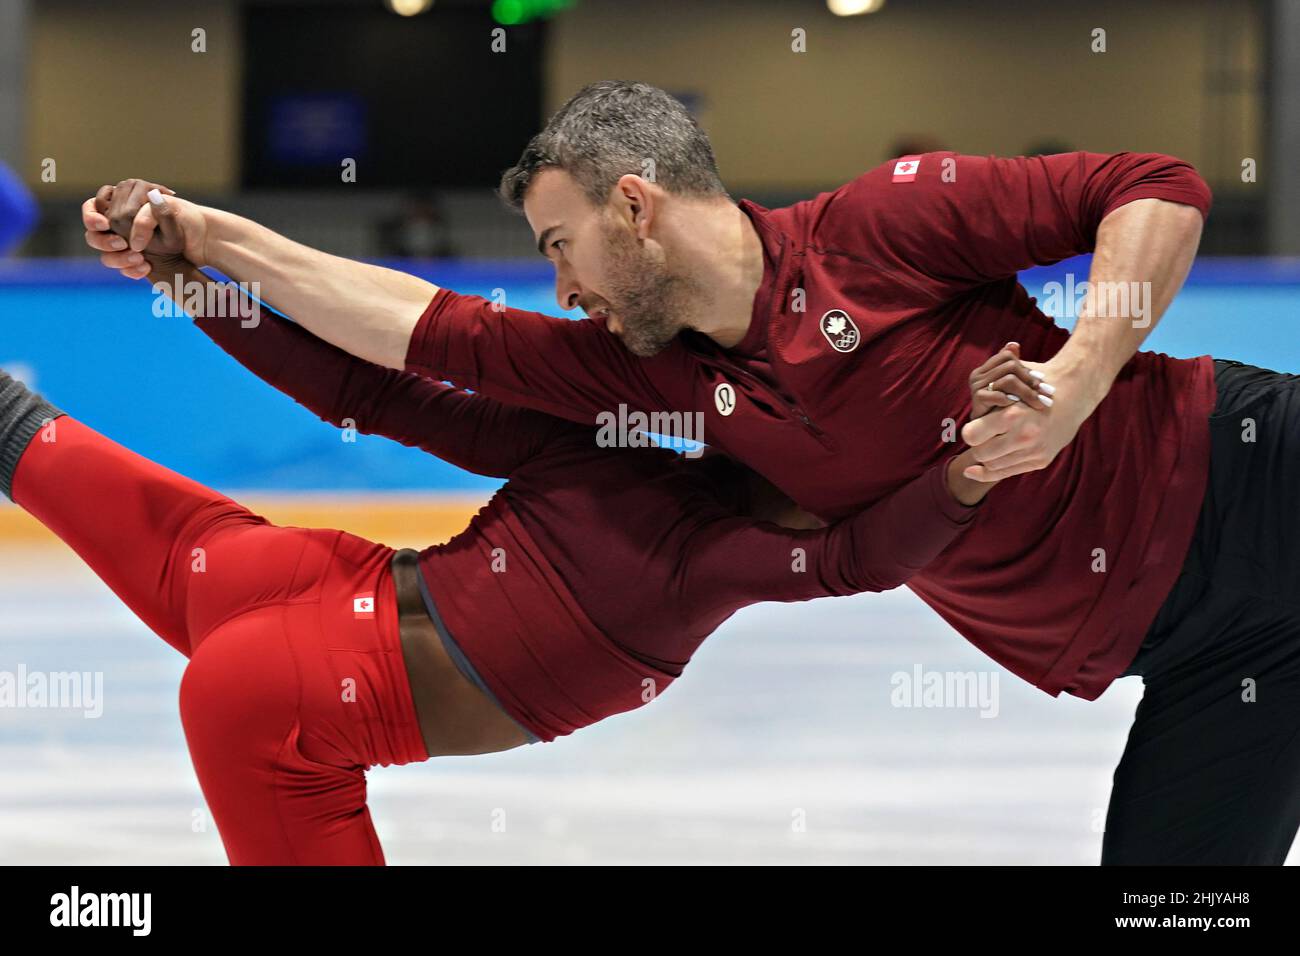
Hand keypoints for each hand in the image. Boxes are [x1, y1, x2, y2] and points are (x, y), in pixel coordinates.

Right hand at [82, 179, 208, 278]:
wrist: (187, 249)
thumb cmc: (178, 225)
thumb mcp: (171, 215)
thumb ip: (159, 206)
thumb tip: (152, 195)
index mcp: (119, 204)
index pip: (93, 206)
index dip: (92, 216)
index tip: (105, 224)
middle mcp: (114, 224)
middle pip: (92, 234)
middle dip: (104, 241)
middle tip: (122, 243)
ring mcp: (118, 243)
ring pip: (104, 255)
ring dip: (118, 258)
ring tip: (139, 258)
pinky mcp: (126, 260)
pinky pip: (120, 268)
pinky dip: (131, 269)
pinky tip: (146, 267)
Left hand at [961, 352, 1107, 481]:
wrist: (1074, 393)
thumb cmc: (1034, 386)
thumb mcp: (1009, 385)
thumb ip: (985, 397)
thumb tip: (961, 420)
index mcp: (1012, 415)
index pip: (972, 435)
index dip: (970, 432)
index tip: (973, 428)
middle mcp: (1024, 436)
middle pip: (980, 453)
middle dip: (977, 446)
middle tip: (980, 438)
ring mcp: (1034, 451)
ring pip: (992, 465)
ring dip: (986, 457)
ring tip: (987, 446)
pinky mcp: (1040, 461)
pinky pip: (1006, 473)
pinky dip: (990, 471)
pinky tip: (975, 470)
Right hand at [968, 341, 1054, 418]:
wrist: (988, 431)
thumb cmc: (1002, 408)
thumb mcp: (1012, 385)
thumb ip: (1013, 366)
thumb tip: (1015, 344)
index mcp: (985, 368)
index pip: (1008, 356)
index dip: (1026, 368)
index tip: (1042, 379)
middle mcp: (977, 374)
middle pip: (1011, 366)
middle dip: (1031, 381)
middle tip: (1047, 393)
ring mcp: (976, 386)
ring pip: (1009, 379)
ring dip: (1028, 392)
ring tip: (1040, 403)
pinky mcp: (977, 399)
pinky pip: (999, 395)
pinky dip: (1012, 401)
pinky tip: (1022, 408)